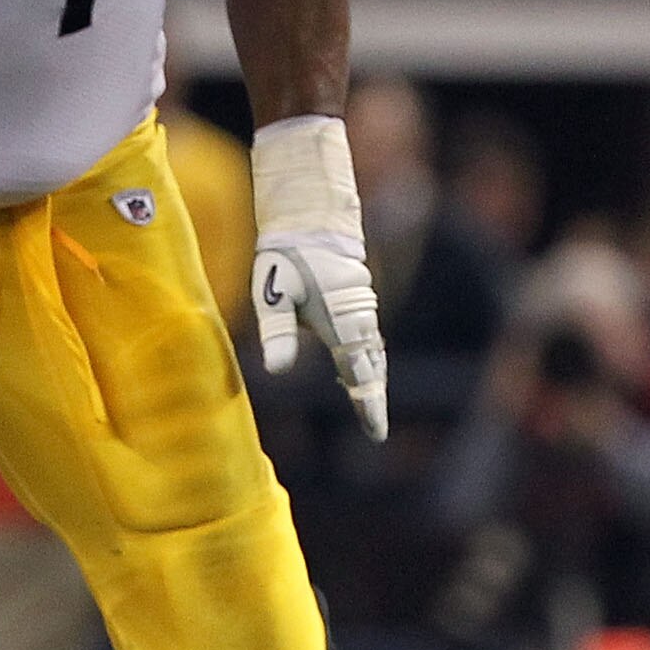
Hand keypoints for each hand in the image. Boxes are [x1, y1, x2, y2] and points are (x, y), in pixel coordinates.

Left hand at [253, 231, 387, 441]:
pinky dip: (368, 358)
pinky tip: (359, 371)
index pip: (359, 373)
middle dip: (373, 397)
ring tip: (369, 408)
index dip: (368, 404)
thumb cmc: (287, 256)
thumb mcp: (274, 294)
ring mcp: (362, 309)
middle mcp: (358, 318)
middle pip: (372, 367)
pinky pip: (368, 338)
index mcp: (341, 322)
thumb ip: (276, 332)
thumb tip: (276, 371)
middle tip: (375, 430)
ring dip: (372, 379)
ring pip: (373, 352)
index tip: (375, 432)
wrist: (310, 217)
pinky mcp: (358, 302)